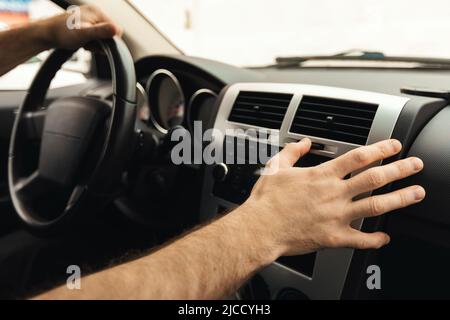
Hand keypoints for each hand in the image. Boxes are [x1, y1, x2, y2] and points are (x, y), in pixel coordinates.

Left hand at [37, 5, 121, 49]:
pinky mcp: (84, 22)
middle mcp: (94, 12)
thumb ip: (101, 32)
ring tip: (83, 43)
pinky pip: (94, 35)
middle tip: (88, 44)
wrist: (46, 34)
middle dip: (101, 42)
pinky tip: (82, 42)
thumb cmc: (62, 34)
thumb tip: (116, 30)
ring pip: (101, 35)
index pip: (116, 29)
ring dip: (95, 43)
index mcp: (97, 12)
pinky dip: (90, 41)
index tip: (97, 44)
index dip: (109, 41)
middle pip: (108, 32)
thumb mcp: (84, 34)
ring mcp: (89, 17)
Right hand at [244, 139, 424, 255]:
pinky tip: (384, 237)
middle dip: (399, 169)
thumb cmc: (266, 201)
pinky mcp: (333, 237)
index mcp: (321, 176)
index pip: (358, 158)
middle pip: (374, 179)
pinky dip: (375, 240)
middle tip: (415, 165)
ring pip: (375, 206)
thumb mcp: (276, 168)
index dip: (380, 149)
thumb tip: (304, 141)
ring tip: (416, 193)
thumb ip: (293, 152)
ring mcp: (336, 216)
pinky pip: (360, 240)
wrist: (260, 229)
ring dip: (399, 199)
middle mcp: (333, 194)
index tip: (394, 146)